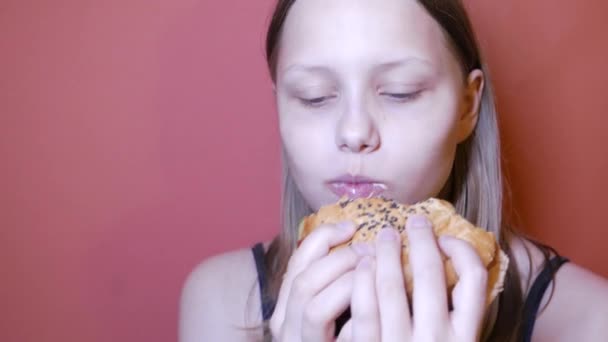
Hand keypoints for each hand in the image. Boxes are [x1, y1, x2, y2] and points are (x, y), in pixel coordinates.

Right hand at [269, 221, 372, 341]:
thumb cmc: (336, 337)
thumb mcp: (326, 311)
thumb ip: (331, 283)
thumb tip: (357, 242)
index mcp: (284, 309)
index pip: (297, 262)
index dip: (324, 237)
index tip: (352, 227)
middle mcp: (287, 329)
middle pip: (304, 282)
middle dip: (341, 260)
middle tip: (371, 252)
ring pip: (315, 310)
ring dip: (349, 285)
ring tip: (376, 275)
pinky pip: (342, 338)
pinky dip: (360, 320)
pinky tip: (380, 311)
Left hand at [343, 214, 487, 341]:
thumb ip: (455, 321)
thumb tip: (453, 268)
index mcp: (467, 340)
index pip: (474, 281)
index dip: (461, 251)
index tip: (448, 237)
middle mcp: (439, 341)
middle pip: (432, 274)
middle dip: (420, 241)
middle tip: (412, 221)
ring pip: (394, 286)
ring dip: (386, 254)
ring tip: (382, 236)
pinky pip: (365, 309)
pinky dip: (363, 281)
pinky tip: (362, 266)